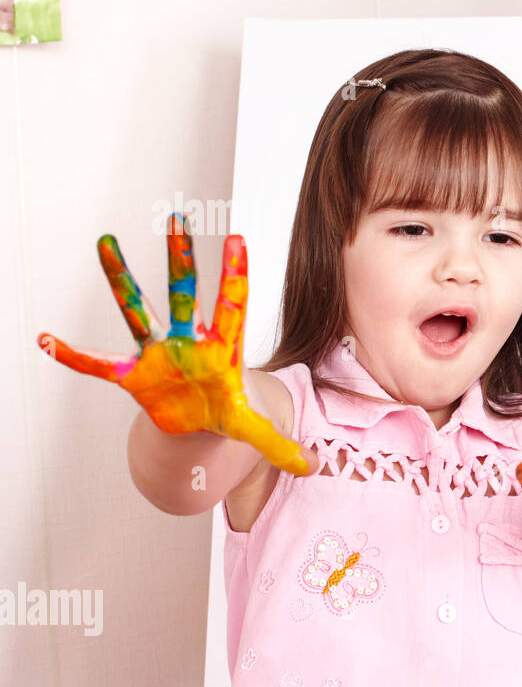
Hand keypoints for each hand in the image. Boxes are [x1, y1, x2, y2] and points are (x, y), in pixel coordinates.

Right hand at [36, 218, 315, 476]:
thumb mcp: (253, 430)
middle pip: (183, 295)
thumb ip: (279, 445)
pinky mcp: (133, 375)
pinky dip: (73, 356)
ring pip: (136, 310)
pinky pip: (98, 365)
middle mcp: (188, 342)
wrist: (197, 425)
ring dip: (121, 280)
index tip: (239, 238)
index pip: (232, 306)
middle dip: (181, 260)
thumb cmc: (226, 413)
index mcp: (222, 350)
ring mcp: (158, 354)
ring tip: (106, 243)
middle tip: (180, 220)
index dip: (235, 276)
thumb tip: (311, 467)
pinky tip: (44, 340)